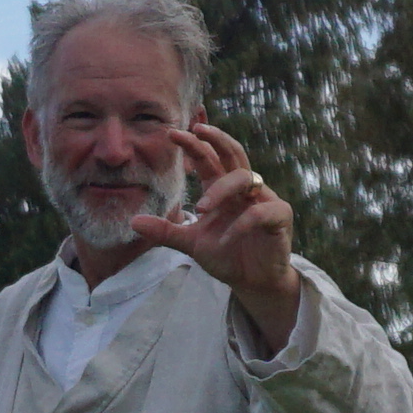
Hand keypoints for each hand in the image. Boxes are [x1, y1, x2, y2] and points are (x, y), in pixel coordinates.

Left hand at [126, 122, 306, 341]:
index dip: (194, 144)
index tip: (172, 133)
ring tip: (201, 208)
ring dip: (221, 189)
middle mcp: (244, 189)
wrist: (252, 281)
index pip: (208, 158)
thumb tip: (133, 222)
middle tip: (196, 131)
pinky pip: (260, 212)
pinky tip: (226, 239)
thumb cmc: (226, 255)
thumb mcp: (191, 243)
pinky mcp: (279, 217)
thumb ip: (166, 231)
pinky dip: (241, 224)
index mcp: (223, 189)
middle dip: (216, 139)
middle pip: (233, 153)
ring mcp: (264, 200)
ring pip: (246, 177)